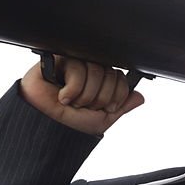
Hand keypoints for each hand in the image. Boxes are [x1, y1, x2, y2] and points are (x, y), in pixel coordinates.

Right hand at [19, 55, 144, 136]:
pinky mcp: (62, 59)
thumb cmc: (68, 122)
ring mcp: (78, 63)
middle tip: (85, 106)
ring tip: (72, 102)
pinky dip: (72, 89)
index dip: (117, 96)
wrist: (44, 125)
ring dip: (85, 95)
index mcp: (102, 80)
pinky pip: (78, 69)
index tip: (105, 108)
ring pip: (96, 71)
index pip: (122, 80)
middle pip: (111, 74)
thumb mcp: (102, 119)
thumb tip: (140, 97)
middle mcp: (92, 69)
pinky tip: (63, 95)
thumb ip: (121, 107)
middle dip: (99, 98)